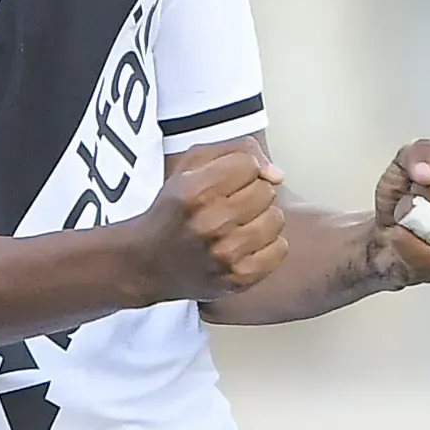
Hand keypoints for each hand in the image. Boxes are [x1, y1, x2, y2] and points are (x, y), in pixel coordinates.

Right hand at [131, 144, 288, 302]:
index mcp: (194, 191)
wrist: (149, 263)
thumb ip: (237, 151)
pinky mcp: (239, 278)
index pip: (249, 165)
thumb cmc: (176, 209)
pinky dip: (268, 245)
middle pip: (266, 191)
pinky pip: (280, 248)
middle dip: (252, 193)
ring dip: (262, 219)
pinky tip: (246, 245)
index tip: (226, 182)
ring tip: (238, 225)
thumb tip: (277, 175)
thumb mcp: (191, 166)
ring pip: (276, 219)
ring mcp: (225, 255)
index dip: (241, 170)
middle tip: (231, 205)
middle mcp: (210, 223)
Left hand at [366, 140, 429, 289]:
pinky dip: (402, 239)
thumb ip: (421, 151)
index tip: (426, 174)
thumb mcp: (409, 160)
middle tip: (413, 197)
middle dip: (419, 190)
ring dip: (410, 215)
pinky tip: (402, 236)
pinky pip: (421, 251)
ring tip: (410, 218)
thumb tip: (427, 172)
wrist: (384, 234)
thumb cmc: (407, 197)